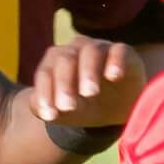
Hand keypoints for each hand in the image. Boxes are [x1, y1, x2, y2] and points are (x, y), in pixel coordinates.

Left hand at [29, 36, 143, 127]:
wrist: (116, 106)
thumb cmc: (83, 106)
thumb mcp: (63, 113)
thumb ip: (46, 110)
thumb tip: (40, 110)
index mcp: (55, 62)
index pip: (45, 73)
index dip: (45, 93)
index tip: (50, 115)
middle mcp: (75, 50)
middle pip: (65, 59)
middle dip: (64, 83)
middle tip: (68, 106)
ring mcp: (100, 48)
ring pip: (90, 51)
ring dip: (87, 71)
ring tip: (89, 92)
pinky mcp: (123, 52)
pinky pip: (119, 51)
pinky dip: (116, 61)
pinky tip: (114, 76)